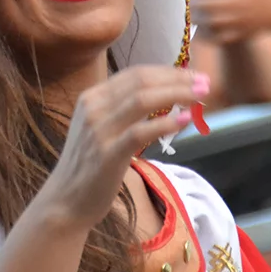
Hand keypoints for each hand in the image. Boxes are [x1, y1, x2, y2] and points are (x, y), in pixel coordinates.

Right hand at [38, 66, 209, 229]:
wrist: (66, 200)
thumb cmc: (91, 164)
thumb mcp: (102, 127)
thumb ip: (127, 110)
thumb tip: (169, 96)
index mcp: (93, 96)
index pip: (135, 73)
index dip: (168, 71)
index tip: (193, 76)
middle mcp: (93, 107)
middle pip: (141, 81)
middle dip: (177, 79)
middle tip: (205, 83)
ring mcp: (98, 130)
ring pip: (142, 99)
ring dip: (176, 94)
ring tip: (200, 97)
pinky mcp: (106, 154)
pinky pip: (139, 132)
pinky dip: (164, 123)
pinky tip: (183, 120)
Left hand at [192, 0, 270, 44]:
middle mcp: (240, 2)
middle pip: (208, 3)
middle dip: (195, 2)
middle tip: (190, 2)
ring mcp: (241, 20)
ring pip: (212, 22)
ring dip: (198, 19)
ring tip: (193, 16)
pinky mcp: (242, 33)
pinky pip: (220, 38)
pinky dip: (207, 36)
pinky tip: (200, 31)